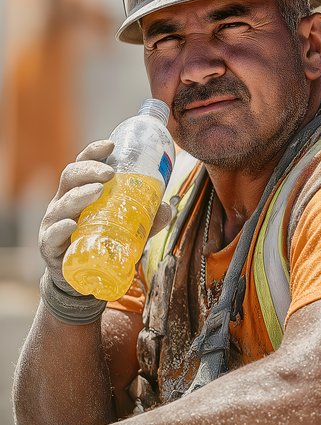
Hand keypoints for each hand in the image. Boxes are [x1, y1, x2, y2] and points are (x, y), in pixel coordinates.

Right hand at [39, 140, 174, 296]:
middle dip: (89, 170)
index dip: (94, 152)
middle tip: (109, 173)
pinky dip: (61, 228)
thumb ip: (147, 219)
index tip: (112, 144)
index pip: (83, 165)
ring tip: (97, 192)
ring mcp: (54, 224)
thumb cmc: (103, 245)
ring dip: (79, 195)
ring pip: (61, 204)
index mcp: (80, 191)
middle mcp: (64, 202)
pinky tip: (72, 224)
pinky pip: (52, 235)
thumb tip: (166, 207)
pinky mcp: (50, 247)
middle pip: (70, 177)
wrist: (83, 280)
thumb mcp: (129, 229)